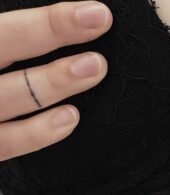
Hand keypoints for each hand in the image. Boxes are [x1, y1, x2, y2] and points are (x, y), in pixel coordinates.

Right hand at [0, 1, 112, 160]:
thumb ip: (12, 43)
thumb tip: (65, 25)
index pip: (4, 28)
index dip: (50, 21)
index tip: (94, 14)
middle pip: (3, 46)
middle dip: (51, 33)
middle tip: (98, 25)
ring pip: (10, 96)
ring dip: (55, 82)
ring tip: (94, 69)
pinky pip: (8, 142)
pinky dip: (38, 132)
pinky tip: (70, 118)